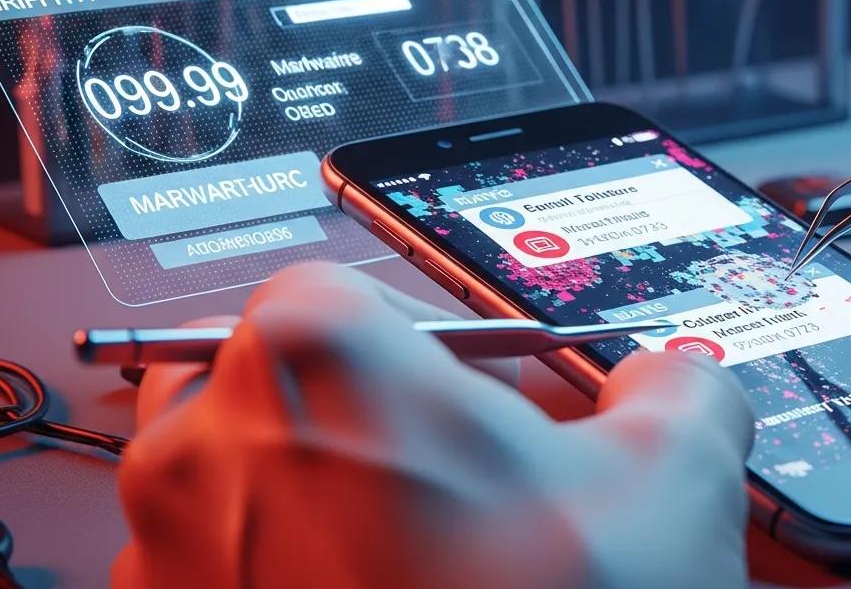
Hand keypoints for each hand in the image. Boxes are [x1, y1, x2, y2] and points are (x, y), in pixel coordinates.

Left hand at [114, 262, 753, 588]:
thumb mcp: (672, 476)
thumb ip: (679, 387)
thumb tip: (677, 385)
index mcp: (312, 356)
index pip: (345, 291)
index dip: (422, 347)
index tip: (475, 399)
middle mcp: (206, 446)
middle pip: (275, 376)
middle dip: (357, 414)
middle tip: (449, 473)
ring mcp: (171, 554)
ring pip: (233, 476)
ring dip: (310, 496)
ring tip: (420, 553)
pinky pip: (213, 568)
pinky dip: (279, 575)